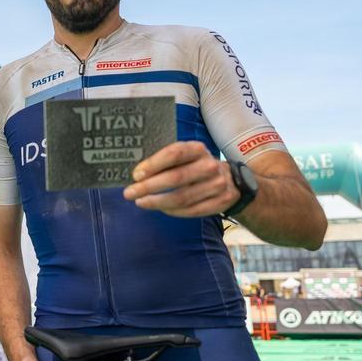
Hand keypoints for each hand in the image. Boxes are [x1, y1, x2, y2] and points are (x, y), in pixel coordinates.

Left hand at [122, 141, 238, 217]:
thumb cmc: (196, 166)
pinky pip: (191, 211)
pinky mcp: (220, 202)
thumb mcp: (186, 156)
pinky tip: (160, 208)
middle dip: (149, 187)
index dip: (153, 164)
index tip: (136, 175)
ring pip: (182, 198)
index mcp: (198, 149)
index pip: (174, 154)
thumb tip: (137, 175)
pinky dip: (172, 211)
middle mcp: (209, 166)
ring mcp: (217, 185)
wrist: (232, 180)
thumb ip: (166, 161)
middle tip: (129, 192)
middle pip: (176, 178)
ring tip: (141, 202)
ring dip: (157, 202)